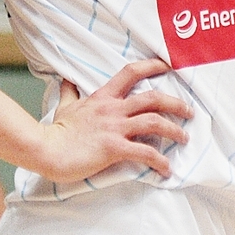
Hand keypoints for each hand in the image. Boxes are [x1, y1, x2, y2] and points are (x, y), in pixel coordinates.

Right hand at [34, 58, 190, 182]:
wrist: (46, 150)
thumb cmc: (55, 132)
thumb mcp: (64, 106)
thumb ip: (69, 92)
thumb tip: (66, 80)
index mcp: (102, 98)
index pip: (130, 73)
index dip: (151, 66)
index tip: (167, 66)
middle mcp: (112, 109)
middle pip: (153, 99)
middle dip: (175, 103)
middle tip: (189, 111)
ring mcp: (114, 128)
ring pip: (155, 122)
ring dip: (174, 130)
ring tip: (184, 137)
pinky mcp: (114, 148)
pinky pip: (145, 152)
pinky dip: (160, 161)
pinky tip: (166, 169)